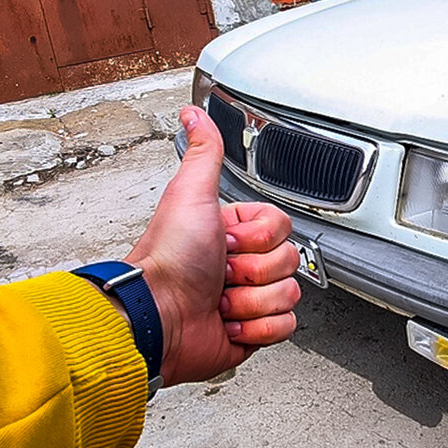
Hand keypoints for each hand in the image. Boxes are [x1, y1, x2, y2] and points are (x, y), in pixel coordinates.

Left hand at [125, 106, 300, 385]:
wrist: (159, 318)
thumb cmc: (169, 259)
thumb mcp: (190, 196)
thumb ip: (204, 154)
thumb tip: (193, 114)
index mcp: (233, 233)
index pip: (282, 228)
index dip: (258, 237)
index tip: (226, 241)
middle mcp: (240, 266)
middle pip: (289, 261)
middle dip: (254, 271)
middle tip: (220, 273)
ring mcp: (248, 300)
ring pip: (289, 294)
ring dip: (251, 301)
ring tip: (219, 300)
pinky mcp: (252, 333)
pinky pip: (285, 326)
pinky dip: (256, 328)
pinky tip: (228, 322)